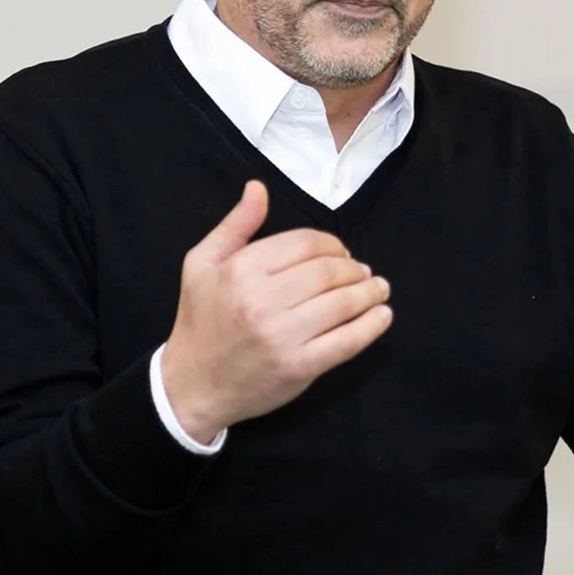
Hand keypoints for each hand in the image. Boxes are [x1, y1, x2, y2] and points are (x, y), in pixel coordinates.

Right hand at [161, 181, 392, 441]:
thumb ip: (235, 225)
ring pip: (342, 304)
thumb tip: (259, 188)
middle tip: (363, 271)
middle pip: (327, 272)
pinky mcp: (298, 368)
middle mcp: (261, 301)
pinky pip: (345, 342)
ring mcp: (281, 337)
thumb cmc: (200, 321)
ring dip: (369, 293)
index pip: (304, 243)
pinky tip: (382, 316)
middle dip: (353, 268)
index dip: (332, 244)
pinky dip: (371, 327)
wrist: (191, 385)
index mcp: (240, 270)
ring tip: (379, 289)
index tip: (341, 253)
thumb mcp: (202, 264)